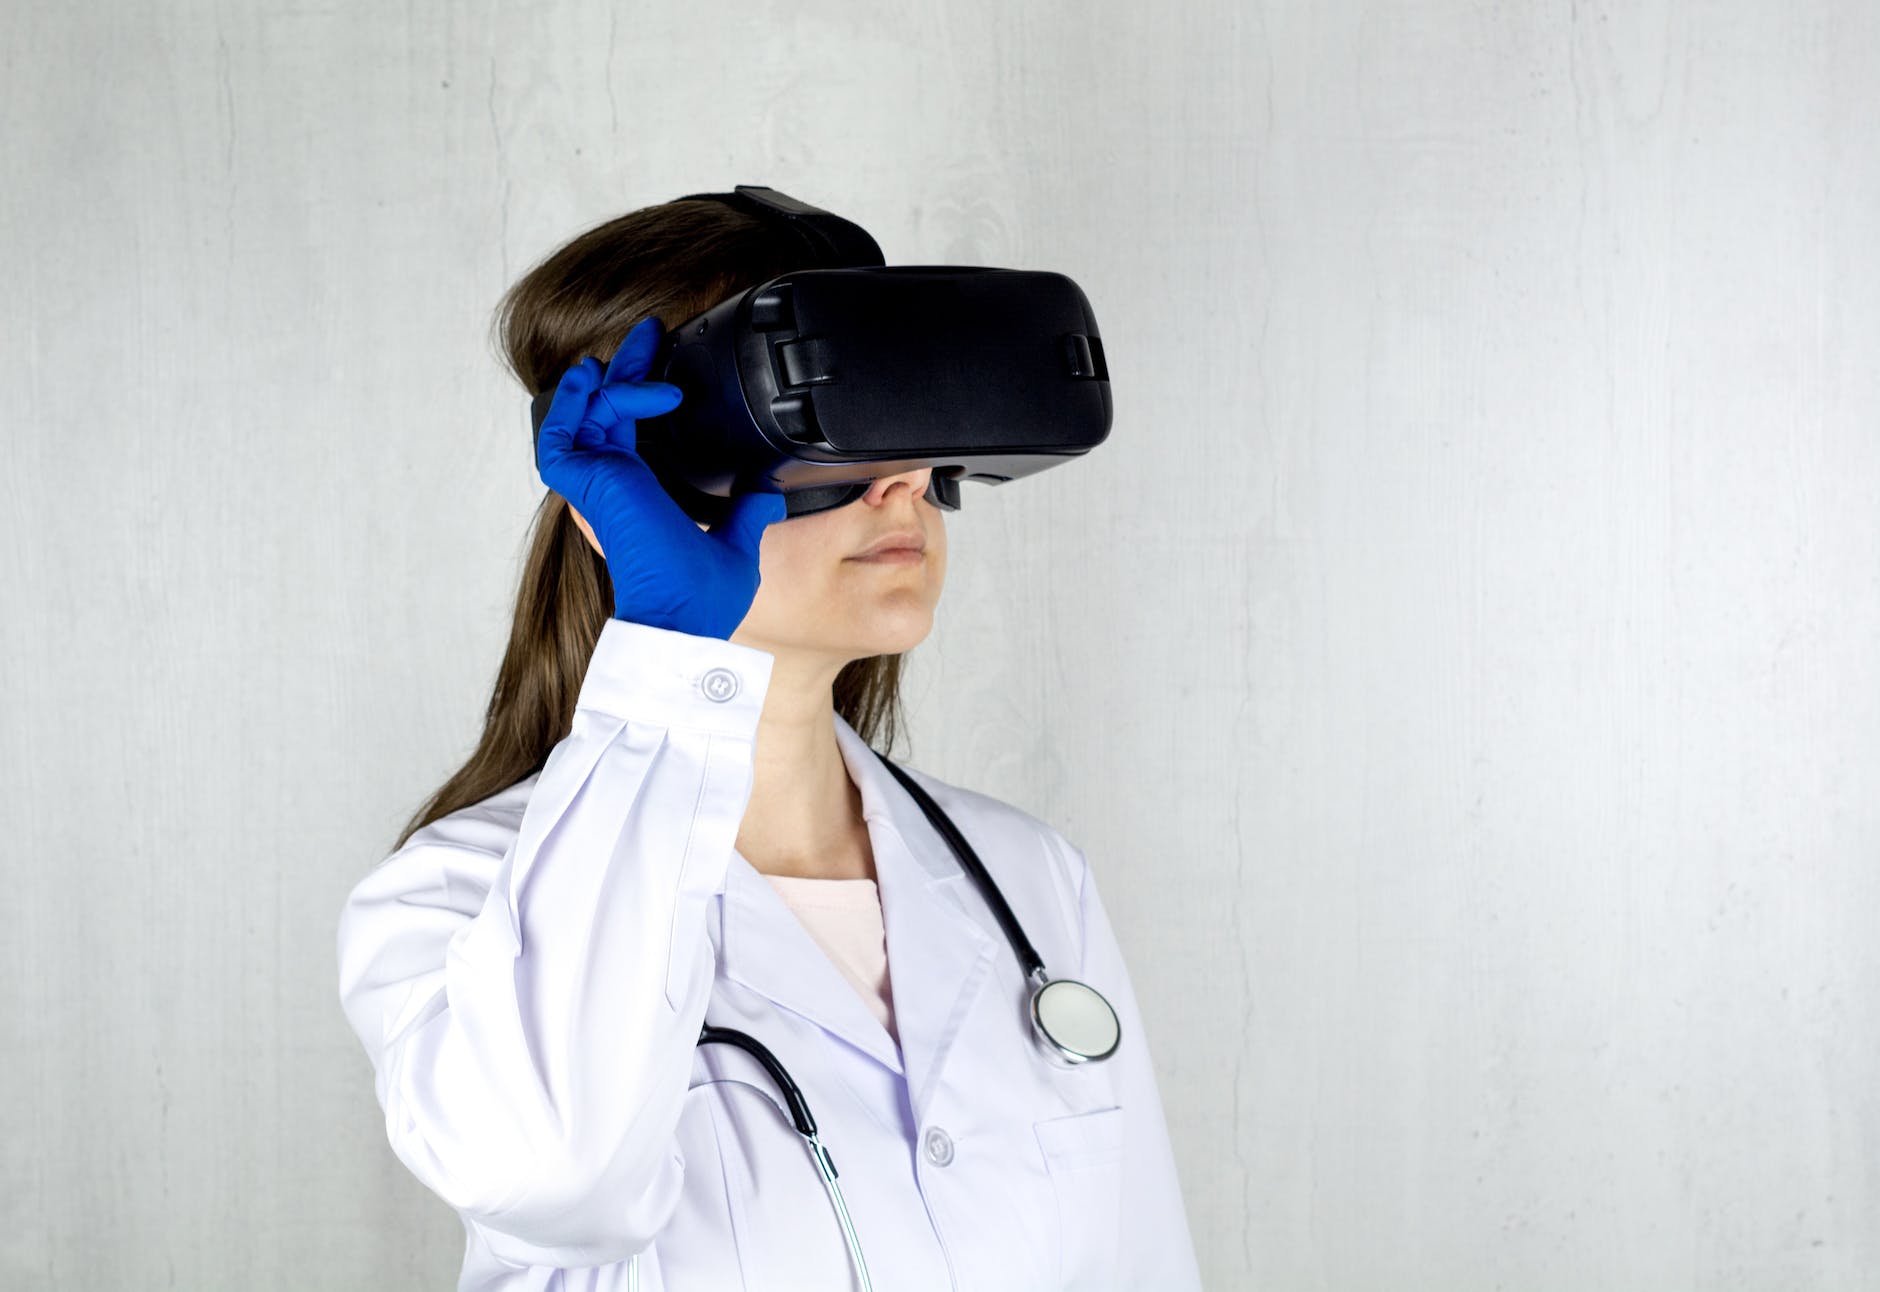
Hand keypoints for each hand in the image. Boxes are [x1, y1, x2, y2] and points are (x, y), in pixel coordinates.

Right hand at [534, 316, 787, 639]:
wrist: (684, 617)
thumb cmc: (700, 597)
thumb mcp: (735, 541)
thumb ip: (747, 512)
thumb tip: (767, 490)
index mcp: (638, 494)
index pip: (628, 431)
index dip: (638, 392)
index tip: (663, 363)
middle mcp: (612, 485)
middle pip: (605, 409)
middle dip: (625, 365)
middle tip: (650, 331)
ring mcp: (594, 483)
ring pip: (584, 410)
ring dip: (612, 375)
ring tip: (642, 345)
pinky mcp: (584, 484)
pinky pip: (566, 429)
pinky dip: (585, 401)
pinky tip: (611, 383)